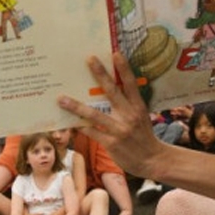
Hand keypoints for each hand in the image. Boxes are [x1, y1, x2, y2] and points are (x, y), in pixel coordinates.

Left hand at [57, 54, 163, 179]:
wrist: (153, 160)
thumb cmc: (144, 137)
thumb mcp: (141, 118)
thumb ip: (128, 106)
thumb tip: (111, 92)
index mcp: (138, 107)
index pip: (131, 84)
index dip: (124, 69)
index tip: (115, 54)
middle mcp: (129, 116)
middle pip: (112, 92)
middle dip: (100, 74)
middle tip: (89, 59)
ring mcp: (119, 130)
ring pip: (94, 115)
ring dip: (75, 106)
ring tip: (61, 98)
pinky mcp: (111, 143)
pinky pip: (91, 132)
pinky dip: (79, 127)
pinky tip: (67, 122)